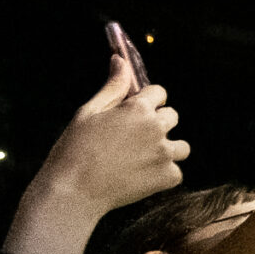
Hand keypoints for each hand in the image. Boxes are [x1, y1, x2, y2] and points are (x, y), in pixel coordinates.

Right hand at [33, 56, 188, 215]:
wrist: (73, 192)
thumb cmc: (74, 149)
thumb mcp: (88, 112)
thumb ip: (112, 87)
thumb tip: (120, 61)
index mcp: (138, 108)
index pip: (159, 92)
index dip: (146, 101)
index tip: (132, 114)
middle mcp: (157, 128)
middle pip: (171, 117)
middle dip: (156, 123)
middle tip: (131, 140)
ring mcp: (164, 154)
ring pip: (181, 146)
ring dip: (166, 150)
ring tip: (141, 159)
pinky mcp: (167, 177)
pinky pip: (176, 172)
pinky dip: (163, 175)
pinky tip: (141, 176)